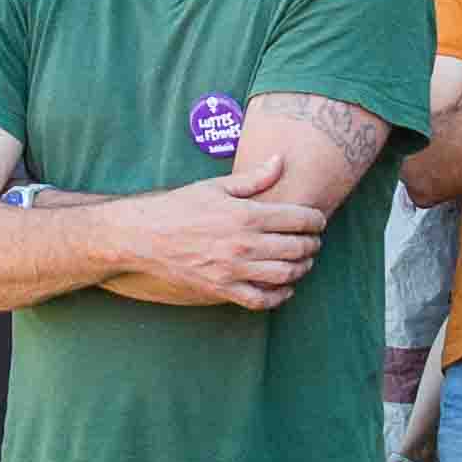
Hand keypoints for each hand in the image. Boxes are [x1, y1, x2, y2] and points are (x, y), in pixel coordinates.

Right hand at [106, 171, 328, 311]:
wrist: (144, 236)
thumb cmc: (179, 207)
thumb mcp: (216, 186)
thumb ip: (254, 178)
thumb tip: (280, 161)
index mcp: (246, 214)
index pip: (299, 218)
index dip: (316, 220)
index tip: (317, 220)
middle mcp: (244, 244)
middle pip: (298, 248)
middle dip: (312, 244)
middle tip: (313, 241)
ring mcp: (234, 269)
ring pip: (285, 275)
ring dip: (302, 269)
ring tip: (303, 262)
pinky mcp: (222, 289)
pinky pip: (261, 300)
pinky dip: (279, 297)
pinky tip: (284, 288)